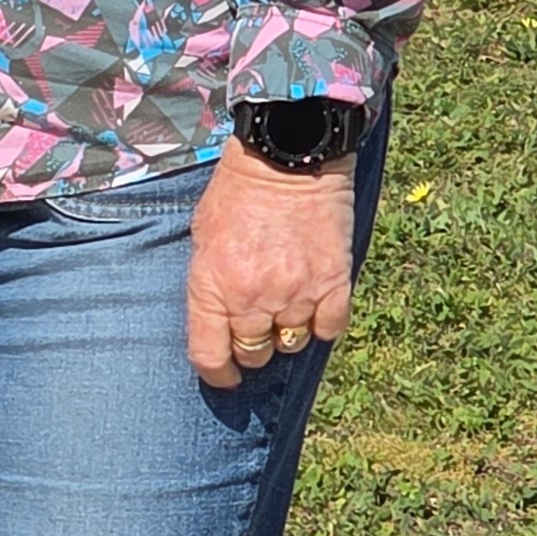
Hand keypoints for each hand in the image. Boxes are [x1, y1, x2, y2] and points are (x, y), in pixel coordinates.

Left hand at [186, 135, 359, 388]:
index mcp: (212, 285)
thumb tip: (220, 322)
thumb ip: (210, 284)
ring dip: (286, 334)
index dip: (216, 374)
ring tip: (284, 307)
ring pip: (291, 345)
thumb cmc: (236, 194)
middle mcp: (253, 297)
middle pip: (253, 354)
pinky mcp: (334, 284)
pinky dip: (322, 323)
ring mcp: (296, 293)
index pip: (210, 354)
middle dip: (250, 348)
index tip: (223, 376)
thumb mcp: (202, 237)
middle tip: (254, 328)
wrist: (286, 159)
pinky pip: (329, 329)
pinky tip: (314, 303)